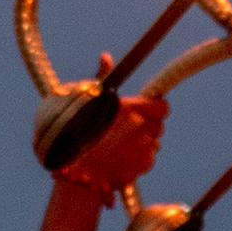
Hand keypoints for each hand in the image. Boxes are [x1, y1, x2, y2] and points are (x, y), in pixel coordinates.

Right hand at [61, 78, 166, 197]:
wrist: (72, 174)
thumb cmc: (69, 134)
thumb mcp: (79, 100)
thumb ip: (100, 78)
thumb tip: (106, 56)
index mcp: (128, 109)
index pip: (162, 105)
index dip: (156, 106)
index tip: (147, 107)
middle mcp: (141, 128)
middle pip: (158, 124)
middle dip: (146, 124)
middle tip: (127, 127)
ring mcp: (144, 149)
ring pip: (154, 141)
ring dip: (142, 141)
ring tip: (119, 145)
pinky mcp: (144, 166)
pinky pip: (149, 157)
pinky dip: (138, 157)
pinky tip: (119, 158)